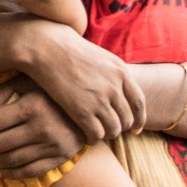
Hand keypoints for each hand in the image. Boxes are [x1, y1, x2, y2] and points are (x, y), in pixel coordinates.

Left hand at [0, 83, 87, 178]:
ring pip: (10, 160)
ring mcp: (53, 146)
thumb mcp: (29, 81)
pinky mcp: (59, 158)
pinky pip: (28, 171)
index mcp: (33, 106)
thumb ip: (1, 92)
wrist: (92, 105)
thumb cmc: (52, 89)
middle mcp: (43, 128)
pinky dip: (8, 173)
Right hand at [18, 24, 146, 141]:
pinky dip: (92, 139)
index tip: (135, 129)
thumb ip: (114, 75)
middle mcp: (114, 87)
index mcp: (121, 72)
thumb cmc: (69, 50)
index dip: (139, 120)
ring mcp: (99, 100)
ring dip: (106, 134)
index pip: (139, 103)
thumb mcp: (101, 57)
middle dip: (120, 128)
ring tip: (96, 132)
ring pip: (113, 130)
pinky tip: (85, 135)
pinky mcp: (82, 111)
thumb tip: (120, 92)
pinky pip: (97, 135)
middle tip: (108, 130)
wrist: (47, 47)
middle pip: (128, 119)